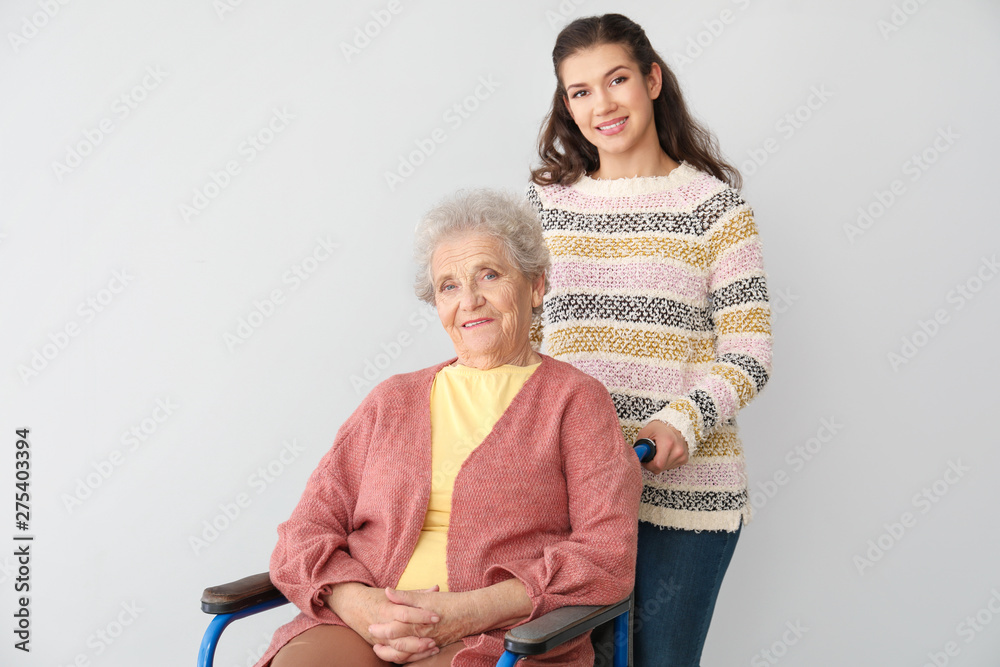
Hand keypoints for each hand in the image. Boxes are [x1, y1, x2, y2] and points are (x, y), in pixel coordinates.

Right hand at [324, 583, 440, 661]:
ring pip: (399, 650)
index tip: (437, 617)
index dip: (422, 616)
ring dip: (417, 651)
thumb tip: (437, 588)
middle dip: (420, 639)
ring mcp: (379, 638)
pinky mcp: (378, 645)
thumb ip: (416, 594)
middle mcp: (383, 625)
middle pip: (402, 637)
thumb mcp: (394, 593)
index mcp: (387, 609)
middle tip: (435, 638)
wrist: (351, 605)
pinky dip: (408, 658)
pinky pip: (394, 656)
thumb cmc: (375, 597)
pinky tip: (422, 654)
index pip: (406, 614)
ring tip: (433, 647)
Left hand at [370, 580, 529, 658]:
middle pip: (396, 643)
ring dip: (391, 653)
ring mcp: (428, 643)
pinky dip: (406, 657)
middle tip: (372, 638)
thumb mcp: (427, 596)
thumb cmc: (450, 602)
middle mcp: (422, 636)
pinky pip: (417, 657)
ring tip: (381, 649)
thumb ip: (406, 596)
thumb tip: (387, 591)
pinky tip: (401, 654)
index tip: (370, 625)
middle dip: (382, 642)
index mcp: (418, 622)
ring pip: (405, 654)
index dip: (380, 628)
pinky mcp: (435, 646)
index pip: (393, 628)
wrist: (473, 613)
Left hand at [636, 420, 688, 472]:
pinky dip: (665, 462)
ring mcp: (682, 455)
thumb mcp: (645, 432)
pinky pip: (670, 466)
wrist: (674, 425)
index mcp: (668, 443)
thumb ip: (640, 446)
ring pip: (665, 469)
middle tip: (650, 454)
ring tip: (658, 452)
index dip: (648, 465)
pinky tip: (665, 454)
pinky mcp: (684, 459)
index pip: (657, 464)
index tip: (645, 459)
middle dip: (652, 464)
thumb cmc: (659, 428)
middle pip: (660, 468)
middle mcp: (677, 450)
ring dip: (659, 463)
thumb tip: (637, 456)